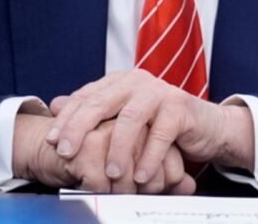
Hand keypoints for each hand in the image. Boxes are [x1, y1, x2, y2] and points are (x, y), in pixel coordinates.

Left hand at [47, 69, 254, 186]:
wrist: (206, 126)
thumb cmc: (160, 124)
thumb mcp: (123, 117)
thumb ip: (93, 111)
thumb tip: (54, 104)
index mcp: (120, 81)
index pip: (86, 97)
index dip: (66, 119)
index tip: (51, 142)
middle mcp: (137, 81)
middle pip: (101, 103)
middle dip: (80, 130)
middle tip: (66, 154)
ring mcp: (160, 92)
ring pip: (130, 120)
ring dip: (117, 149)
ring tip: (109, 173)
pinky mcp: (180, 107)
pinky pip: (160, 135)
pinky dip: (149, 158)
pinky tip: (140, 177)